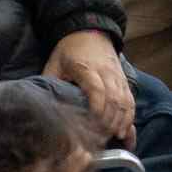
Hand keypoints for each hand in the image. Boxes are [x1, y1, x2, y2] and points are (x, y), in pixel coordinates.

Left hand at [47, 28, 135, 142]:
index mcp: (85, 68)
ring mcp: (118, 77)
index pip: (96, 90)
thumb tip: (40, 103)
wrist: (90, 33)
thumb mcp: (54, 62)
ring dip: (122, 121)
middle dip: (109, 121)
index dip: (97, 108)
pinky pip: (131, 101)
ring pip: (125, 102)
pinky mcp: (125, 81)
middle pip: (113, 100)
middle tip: (101, 138)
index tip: (92, 125)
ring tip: (115, 137)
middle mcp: (106, 73)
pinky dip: (130, 117)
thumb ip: (50, 81)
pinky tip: (126, 132)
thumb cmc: (68, 51)